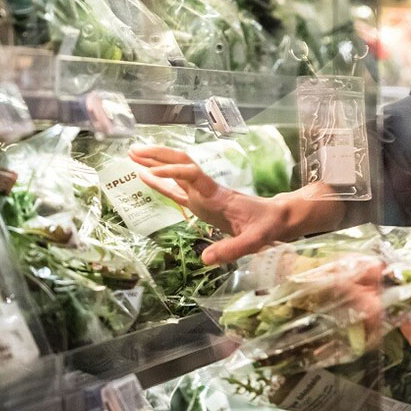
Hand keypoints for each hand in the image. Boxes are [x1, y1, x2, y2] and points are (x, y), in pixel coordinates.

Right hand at [129, 145, 345, 264]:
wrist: (279, 218)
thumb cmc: (268, 226)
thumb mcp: (255, 240)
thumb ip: (232, 249)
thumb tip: (205, 260)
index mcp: (217, 194)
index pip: (192, 174)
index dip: (172, 172)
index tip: (151, 172)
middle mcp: (207, 190)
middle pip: (180, 164)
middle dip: (157, 156)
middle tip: (133, 151)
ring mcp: (203, 194)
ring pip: (176, 173)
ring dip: (155, 163)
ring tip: (132, 156)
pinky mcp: (202, 202)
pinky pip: (178, 190)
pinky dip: (160, 182)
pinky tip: (145, 177)